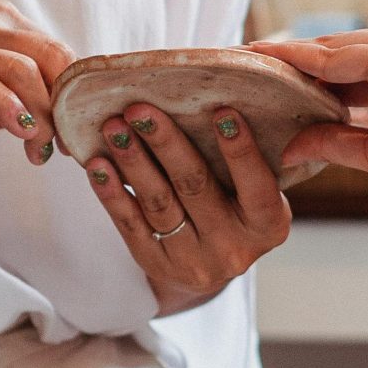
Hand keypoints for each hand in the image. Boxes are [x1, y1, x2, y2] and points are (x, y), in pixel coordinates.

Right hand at [0, 1, 75, 164]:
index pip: (56, 50)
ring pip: (21, 67)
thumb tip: (65, 121)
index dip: (74, 93)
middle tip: (64, 144)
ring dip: (41, 115)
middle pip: (49, 54)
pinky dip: (8, 107)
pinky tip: (20, 134)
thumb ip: (19, 98)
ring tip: (40, 150)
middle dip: (65, 104)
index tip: (75, 131)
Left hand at [82, 104, 291, 311]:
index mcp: (269, 225)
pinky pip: (129, 225)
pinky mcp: (155, 263)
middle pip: (195, 186)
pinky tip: (99, 165)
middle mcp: (232, 247)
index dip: (240, 150)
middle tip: (141, 110)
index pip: (256, 186)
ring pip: (158, 203)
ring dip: (133, 161)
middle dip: (166, 143)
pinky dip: (112, 192)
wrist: (209, 267)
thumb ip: (243, 162)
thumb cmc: (237, 209)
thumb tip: (209, 99)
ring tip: (114, 127)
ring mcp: (192, 260)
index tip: (222, 110)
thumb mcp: (255, 193)